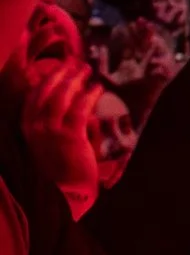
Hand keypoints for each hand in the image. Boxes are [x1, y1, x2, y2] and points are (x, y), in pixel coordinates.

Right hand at [19, 57, 99, 200]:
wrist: (65, 192)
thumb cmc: (61, 170)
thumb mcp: (52, 145)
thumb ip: (60, 126)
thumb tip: (80, 108)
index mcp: (27, 129)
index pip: (33, 97)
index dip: (45, 79)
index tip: (58, 67)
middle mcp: (36, 127)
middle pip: (47, 92)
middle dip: (61, 74)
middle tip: (76, 62)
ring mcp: (52, 132)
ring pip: (62, 97)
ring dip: (74, 80)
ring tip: (86, 70)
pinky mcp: (71, 137)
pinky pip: (80, 110)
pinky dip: (89, 96)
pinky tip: (96, 89)